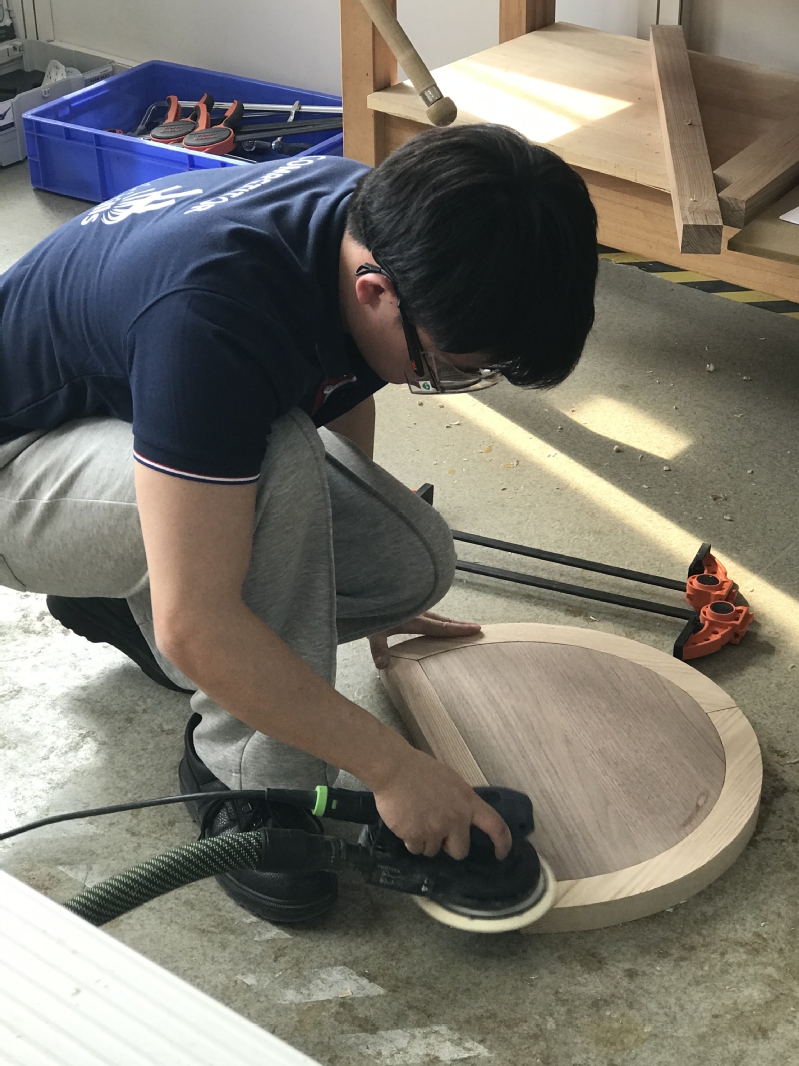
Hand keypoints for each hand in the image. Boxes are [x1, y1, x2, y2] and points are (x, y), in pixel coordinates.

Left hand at [368, 611, 480, 669]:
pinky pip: (428, 614)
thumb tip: (383, 666)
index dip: (459, 630)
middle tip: (477, 628)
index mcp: (415, 620)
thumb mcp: (372, 631)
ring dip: (449, 621)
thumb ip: (379, 648)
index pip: (441, 627)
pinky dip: (438, 619)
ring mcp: (414, 609)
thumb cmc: (370, 610)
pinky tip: (435, 621)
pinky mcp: (409, 606)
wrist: (365, 587)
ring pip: (437, 616)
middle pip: (444, 620)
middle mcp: (418, 613)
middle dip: (460, 625)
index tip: (476, 629)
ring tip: (462, 626)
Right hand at [370, 746, 511, 860]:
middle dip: (448, 845)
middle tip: (437, 832)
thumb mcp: (451, 782)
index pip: (495, 826)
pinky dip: (411, 840)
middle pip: (460, 851)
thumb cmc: (420, 770)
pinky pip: (415, 849)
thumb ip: (460, 802)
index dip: (502, 843)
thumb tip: (463, 818)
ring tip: (416, 819)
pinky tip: (405, 822)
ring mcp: (435, 829)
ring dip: (426, 841)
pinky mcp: (415, 836)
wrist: (394, 769)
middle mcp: (455, 819)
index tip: (501, 854)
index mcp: (468, 802)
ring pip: (433, 851)